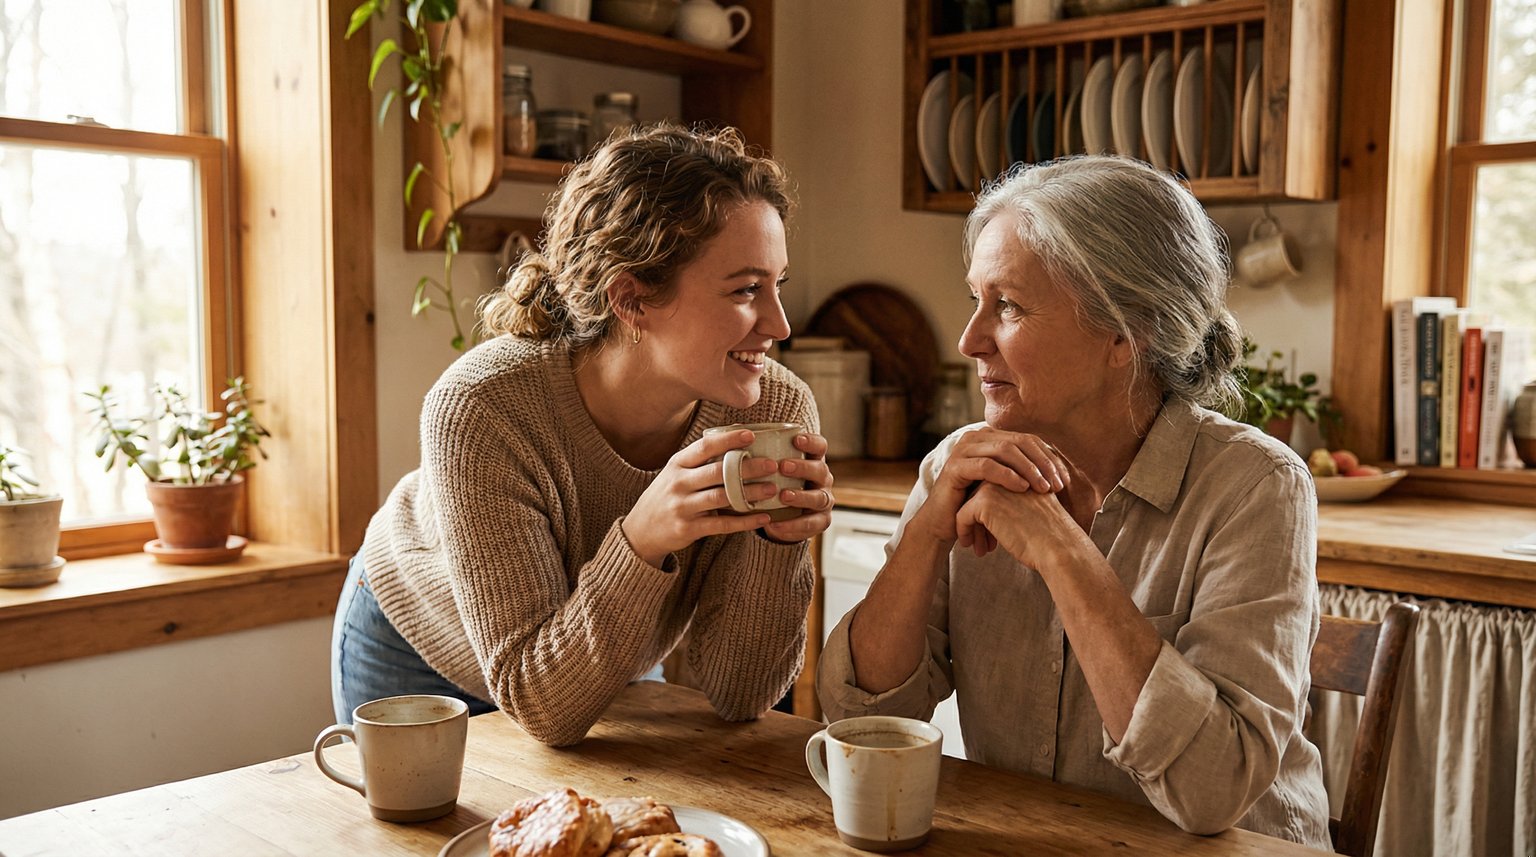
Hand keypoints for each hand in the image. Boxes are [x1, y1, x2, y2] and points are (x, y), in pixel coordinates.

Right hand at [622, 429, 774, 566]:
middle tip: (772, 465)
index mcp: (677, 464)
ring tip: (772, 489)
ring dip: (749, 493)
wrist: (640, 531)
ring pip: (722, 497)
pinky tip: (762, 517)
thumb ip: (699, 461)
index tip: (751, 434)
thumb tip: (736, 439)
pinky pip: (721, 525)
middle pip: (718, 471)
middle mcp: (678, 483)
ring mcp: (682, 507)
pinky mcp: (688, 529)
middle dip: (747, 467)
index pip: (704, 447)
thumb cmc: (666, 496)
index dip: (728, 439)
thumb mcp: (675, 473)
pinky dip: (744, 521)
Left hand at [759, 431, 834, 543]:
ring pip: (819, 497)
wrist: (778, 517)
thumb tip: (733, 430)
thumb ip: (757, 453)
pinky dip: (793, 526)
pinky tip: (775, 525)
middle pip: (820, 469)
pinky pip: (810, 524)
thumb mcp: (768, 469)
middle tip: (783, 466)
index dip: (811, 441)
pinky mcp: (819, 522)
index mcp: (812, 461)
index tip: (795, 439)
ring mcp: (823, 501)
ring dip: (801, 496)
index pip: (819, 446)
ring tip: (783, 496)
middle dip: (803, 467)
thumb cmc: (773, 484)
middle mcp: (822, 479)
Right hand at [911, 428, 1068, 546]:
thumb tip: (1061, 471)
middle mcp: (976, 437)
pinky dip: (1007, 475)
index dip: (1049, 458)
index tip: (1065, 480)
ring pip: (1004, 450)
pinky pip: (986, 465)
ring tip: (1043, 488)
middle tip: (1057, 485)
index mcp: (991, 438)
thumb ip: (1026, 473)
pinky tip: (1022, 488)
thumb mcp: (1006, 486)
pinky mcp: (954, 466)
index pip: (1028, 440)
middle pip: (1019, 442)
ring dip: (1029, 469)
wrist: (946, 524)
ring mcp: (963, 449)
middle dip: (1042, 463)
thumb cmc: (979, 506)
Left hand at [954, 481, 1078, 567]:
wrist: (1059, 547)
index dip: (988, 512)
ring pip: (968, 505)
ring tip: (972, 544)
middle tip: (979, 541)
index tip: (989, 532)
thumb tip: (998, 516)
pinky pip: (962, 515)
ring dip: (968, 526)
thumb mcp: (1035, 510)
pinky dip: (962, 530)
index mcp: (1020, 474)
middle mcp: (1006, 475)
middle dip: (976, 519)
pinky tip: (968, 545)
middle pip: (978, 495)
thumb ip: (1017, 503)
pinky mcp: (985, 502)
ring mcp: (994, 486)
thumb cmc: (1051, 535)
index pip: (992, 489)